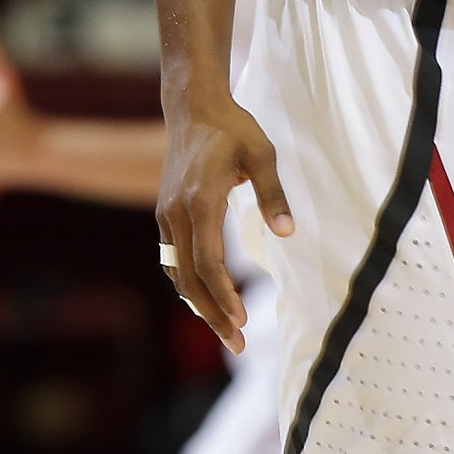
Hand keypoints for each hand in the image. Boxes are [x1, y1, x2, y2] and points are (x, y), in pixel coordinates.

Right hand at [157, 99, 292, 351]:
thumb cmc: (233, 129)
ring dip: (199, 304)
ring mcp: (166, 216)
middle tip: (236, 344)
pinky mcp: (166, 215)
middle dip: (212, 314)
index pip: (208, 262)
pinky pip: (173, 260)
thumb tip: (287, 233)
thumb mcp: (262, 154)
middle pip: (189, 277)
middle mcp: (177, 214)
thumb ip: (273, 194)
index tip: (240, 320)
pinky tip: (204, 300)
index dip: (223, 295)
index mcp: (200, 201)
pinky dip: (187, 284)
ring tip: (225, 331)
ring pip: (178, 273)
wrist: (193, 108)